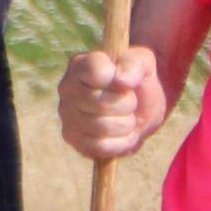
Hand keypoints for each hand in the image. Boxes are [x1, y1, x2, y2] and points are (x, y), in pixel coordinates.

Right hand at [57, 44, 167, 160]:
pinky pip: (100, 147)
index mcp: (81, 64)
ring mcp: (67, 115)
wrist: (140, 109)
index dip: (118, 79)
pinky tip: (123, 133)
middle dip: (128, 104)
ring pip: (102, 127)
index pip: (96, 72)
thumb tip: (122, 80)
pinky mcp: (73, 139)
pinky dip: (120, 142)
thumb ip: (134, 65)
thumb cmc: (137, 81)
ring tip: (126, 116)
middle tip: (130, 100)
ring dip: (126, 124)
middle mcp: (67, 88)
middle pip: (102, 103)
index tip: (125, 81)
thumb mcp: (143, 63)